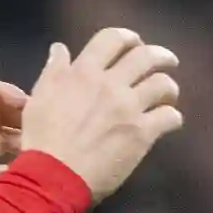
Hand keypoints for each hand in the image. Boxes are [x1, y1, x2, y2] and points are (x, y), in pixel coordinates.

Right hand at [18, 28, 183, 204]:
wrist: (52, 175)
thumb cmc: (42, 137)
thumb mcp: (39, 97)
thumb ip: (54, 70)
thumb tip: (60, 48)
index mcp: (83, 73)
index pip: (112, 39)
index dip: (129, 38)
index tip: (136, 44)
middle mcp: (109, 85)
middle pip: (146, 56)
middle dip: (162, 55)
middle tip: (167, 61)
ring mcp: (129, 108)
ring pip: (163, 83)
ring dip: (169, 88)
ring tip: (167, 96)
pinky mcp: (142, 133)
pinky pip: (170, 116)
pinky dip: (173, 117)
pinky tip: (168, 121)